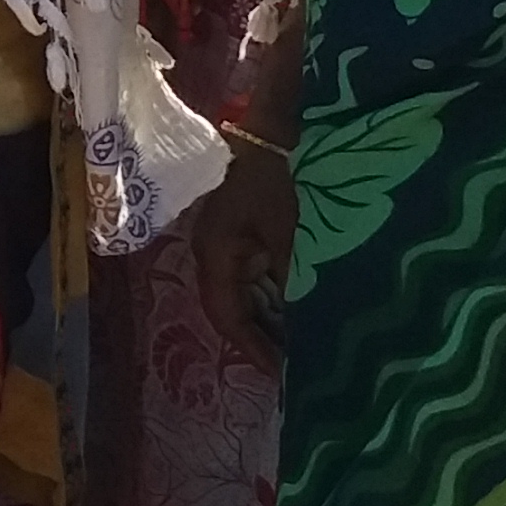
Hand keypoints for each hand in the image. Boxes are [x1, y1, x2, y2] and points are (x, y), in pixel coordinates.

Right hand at [193, 130, 297, 362]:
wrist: (260, 132)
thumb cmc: (271, 180)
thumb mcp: (285, 230)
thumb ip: (287, 277)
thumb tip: (296, 321)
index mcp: (215, 255)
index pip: (226, 315)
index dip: (251, 347)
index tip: (280, 373)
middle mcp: (210, 256)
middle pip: (226, 310)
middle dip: (255, 340)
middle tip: (288, 367)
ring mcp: (218, 246)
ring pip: (234, 297)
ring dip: (259, 321)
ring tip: (290, 345)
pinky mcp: (231, 237)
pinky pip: (242, 280)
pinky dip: (263, 300)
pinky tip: (286, 311)